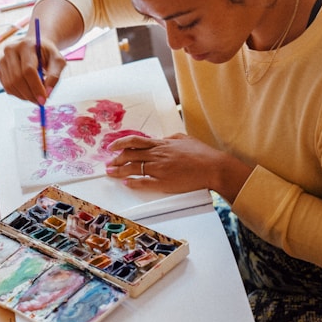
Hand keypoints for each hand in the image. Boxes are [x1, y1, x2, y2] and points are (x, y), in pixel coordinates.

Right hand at [0, 37, 65, 104]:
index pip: (28, 70)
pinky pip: (7, 87)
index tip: (44, 100)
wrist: (36, 46)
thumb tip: (47, 93)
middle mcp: (11, 50)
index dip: (36, 87)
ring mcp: (2, 60)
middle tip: (40, 102)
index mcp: (26, 45)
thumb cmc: (48, 54)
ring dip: (24, 96)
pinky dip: (18, 94)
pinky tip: (28, 92)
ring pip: (10, 85)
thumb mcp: (58, 62)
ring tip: (36, 97)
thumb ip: (55, 76)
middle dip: (30, 94)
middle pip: (17, 78)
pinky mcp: (0, 69)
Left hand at [105, 133, 228, 192]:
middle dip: (115, 160)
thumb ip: (170, 138)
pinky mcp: (164, 182)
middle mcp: (157, 155)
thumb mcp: (184, 138)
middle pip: (129, 156)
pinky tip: (126, 183)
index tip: (111, 147)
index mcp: (162, 144)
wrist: (213, 167)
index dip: (119, 144)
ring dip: (119, 171)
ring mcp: (159, 169)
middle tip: (108, 164)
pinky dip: (133, 183)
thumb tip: (161, 139)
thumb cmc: (202, 153)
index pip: (134, 142)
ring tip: (111, 174)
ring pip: (133, 169)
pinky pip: (144, 182)